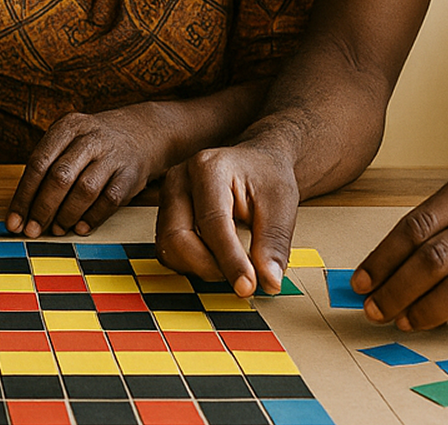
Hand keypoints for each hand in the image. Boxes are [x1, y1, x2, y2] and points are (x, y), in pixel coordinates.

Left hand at [8, 109, 159, 236]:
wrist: (143, 132)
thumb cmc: (93, 144)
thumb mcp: (69, 140)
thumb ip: (47, 168)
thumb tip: (23, 210)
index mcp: (67, 127)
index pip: (38, 163)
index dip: (24, 196)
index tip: (13, 221)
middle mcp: (90, 138)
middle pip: (60, 177)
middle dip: (42, 209)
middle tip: (32, 231)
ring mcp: (112, 155)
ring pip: (84, 190)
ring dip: (66, 215)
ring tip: (55, 230)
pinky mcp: (131, 174)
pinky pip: (109, 200)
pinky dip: (92, 217)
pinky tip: (79, 228)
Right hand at [154, 144, 300, 295]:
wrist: (256, 161)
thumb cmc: (266, 176)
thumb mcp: (281, 204)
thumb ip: (274, 243)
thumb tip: (269, 281)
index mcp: (208, 168)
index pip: (212, 223)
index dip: (230, 260)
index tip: (247, 286)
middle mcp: (179, 180)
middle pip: (178, 238)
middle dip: (210, 267)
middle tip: (243, 279)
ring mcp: (168, 196)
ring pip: (169, 249)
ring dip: (200, 268)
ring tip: (233, 265)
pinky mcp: (166, 214)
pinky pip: (169, 251)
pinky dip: (193, 264)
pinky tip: (217, 259)